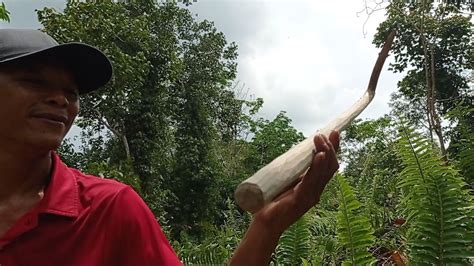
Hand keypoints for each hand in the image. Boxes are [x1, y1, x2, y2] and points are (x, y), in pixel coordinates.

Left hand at [230, 131, 339, 265]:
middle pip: (330, 167)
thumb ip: (294, 170)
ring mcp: (310, 196)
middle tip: (323, 134)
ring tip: (320, 139)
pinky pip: (312, 181)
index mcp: (314, 187)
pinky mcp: (300, 200)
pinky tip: (318, 156)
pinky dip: (316, 167)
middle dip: (330, 148)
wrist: (265, 221)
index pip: (329, 166)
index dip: (334, 149)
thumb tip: (295, 152)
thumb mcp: (287, 181)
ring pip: (324, 172)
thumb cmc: (274, 201)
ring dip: (324, 153)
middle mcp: (316, 191)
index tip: (333, 132)